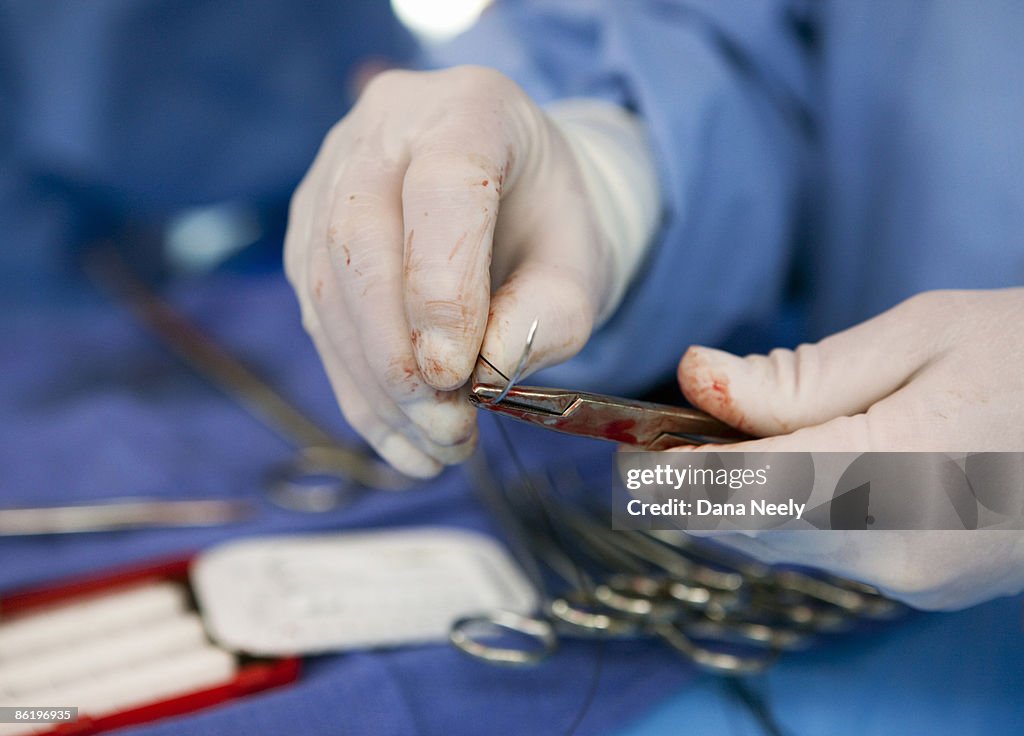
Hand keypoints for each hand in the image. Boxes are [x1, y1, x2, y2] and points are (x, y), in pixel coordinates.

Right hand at [285, 67, 618, 476]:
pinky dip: (359, 390)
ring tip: (436, 447)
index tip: (459, 371)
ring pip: (326, 286)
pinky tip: (403, 440)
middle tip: (447, 425)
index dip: (442, 285)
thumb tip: (482, 374)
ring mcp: (331, 178)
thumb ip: (546, 314)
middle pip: (360, 238)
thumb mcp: (578, 265)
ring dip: (376, 385)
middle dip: (396, 352)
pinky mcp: (310, 232)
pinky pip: (318, 316)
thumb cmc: (549, 223)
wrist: (513, 198)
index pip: (441, 186)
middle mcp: (383, 130)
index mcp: (468, 108)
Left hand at [676, 289, 1023, 608]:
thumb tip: (695, 378)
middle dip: (703, 479)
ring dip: (748, 495)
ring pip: (782, 542)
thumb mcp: (920, 337)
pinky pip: (828, 551)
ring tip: (757, 432)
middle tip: (688, 425)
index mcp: (891, 479)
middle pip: (748, 525)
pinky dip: (798, 510)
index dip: (671, 472)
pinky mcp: (928, 587)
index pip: (736, 490)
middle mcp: (896, 554)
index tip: (637, 445)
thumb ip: (798, 376)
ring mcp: (915, 582)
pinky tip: (816, 462)